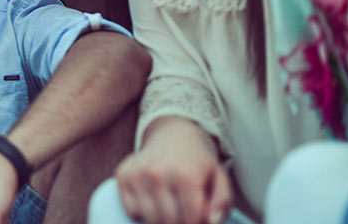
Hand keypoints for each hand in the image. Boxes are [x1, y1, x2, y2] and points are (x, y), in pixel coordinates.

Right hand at [115, 117, 233, 223]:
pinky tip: (153, 200)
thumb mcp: (220, 177)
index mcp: (187, 175)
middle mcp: (159, 173)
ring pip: (151, 220)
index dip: (199, 223)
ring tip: (171, 207)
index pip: (192, 220)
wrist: (172, 133)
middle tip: (186, 213)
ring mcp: (138, 174)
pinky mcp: (123, 175)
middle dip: (181, 222)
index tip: (200, 217)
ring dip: (162, 220)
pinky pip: (132, 211)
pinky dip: (143, 212)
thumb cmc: (197, 160)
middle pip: (171, 222)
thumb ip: (223, 202)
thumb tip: (212, 222)